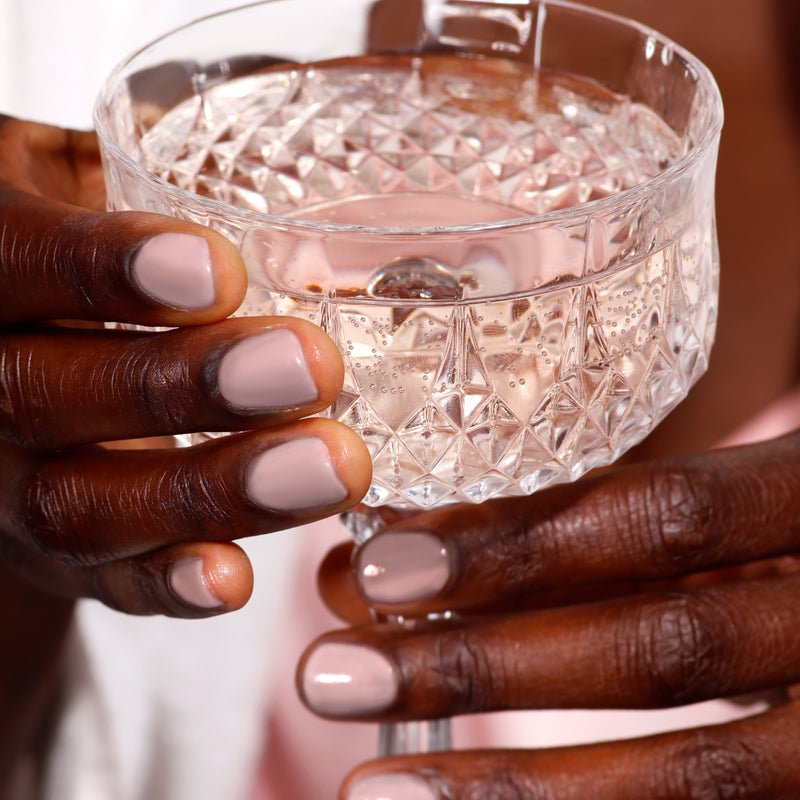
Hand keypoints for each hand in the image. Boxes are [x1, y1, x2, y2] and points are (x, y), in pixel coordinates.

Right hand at [0, 114, 370, 615]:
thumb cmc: (58, 253)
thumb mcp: (70, 189)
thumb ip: (140, 188)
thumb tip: (297, 197)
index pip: (15, 262)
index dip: (106, 269)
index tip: (218, 271)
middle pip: (48, 395)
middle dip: (187, 385)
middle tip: (312, 369)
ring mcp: (0, 484)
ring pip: (81, 503)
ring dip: (211, 491)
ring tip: (330, 469)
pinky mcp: (48, 554)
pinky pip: (98, 580)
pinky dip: (166, 584)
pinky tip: (234, 580)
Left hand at [300, 432, 799, 797]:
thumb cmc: (762, 544)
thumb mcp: (695, 518)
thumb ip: (566, 533)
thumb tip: (371, 564)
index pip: (667, 516)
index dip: (520, 546)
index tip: (380, 565)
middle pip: (665, 649)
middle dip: (487, 664)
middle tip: (336, 674)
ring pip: (702, 775)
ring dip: (518, 785)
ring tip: (374, 787)